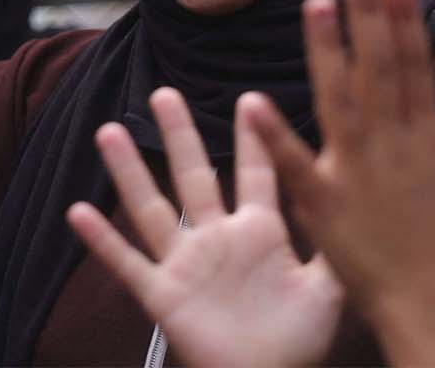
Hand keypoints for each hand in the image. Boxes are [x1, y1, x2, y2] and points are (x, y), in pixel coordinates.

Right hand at [67, 90, 342, 367]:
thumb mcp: (326, 292)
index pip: (255, 174)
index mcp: (259, 232)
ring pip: (152, 208)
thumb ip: (335, 247)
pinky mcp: (164, 295)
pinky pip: (128, 263)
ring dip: (130, 172)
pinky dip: (102, 241)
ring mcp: (186, 264)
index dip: (253, 138)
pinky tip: (79, 211)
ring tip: (110, 132)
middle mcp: (217, 238)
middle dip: (180, 134)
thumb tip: (356, 207)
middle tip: (164, 93)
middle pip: (193, 175)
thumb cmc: (298, 344)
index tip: (249, 97)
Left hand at [250, 0, 434, 366]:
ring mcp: (356, 172)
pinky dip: (273, 135)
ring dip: (327, 52)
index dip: (405, 20)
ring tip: (314, 2)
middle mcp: (392, 146)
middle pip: (379, 69)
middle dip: (368, 15)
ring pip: (338, 101)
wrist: (429, 308)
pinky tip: (249, 102)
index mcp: (427, 137)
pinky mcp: (322, 203)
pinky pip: (293, 164)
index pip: (414, 66)